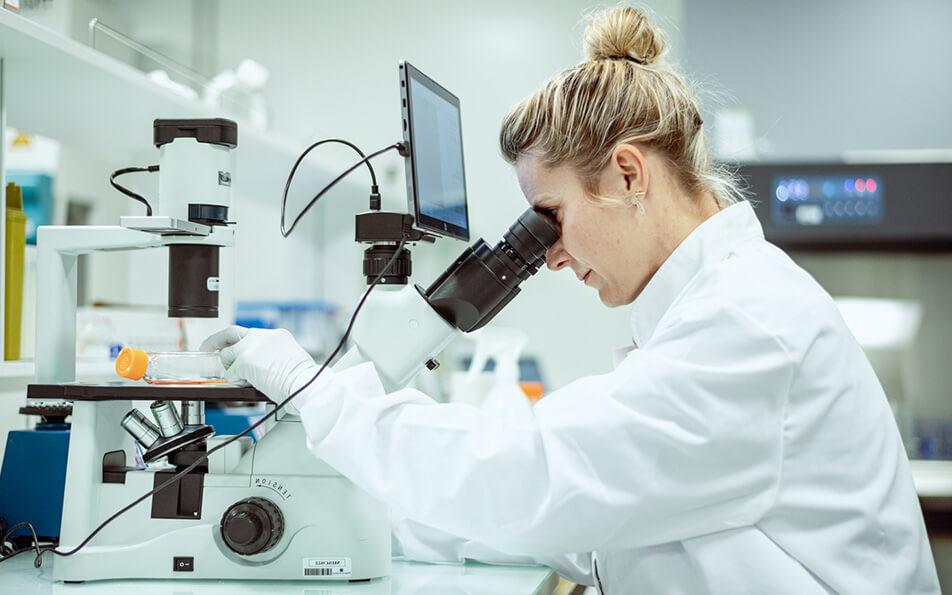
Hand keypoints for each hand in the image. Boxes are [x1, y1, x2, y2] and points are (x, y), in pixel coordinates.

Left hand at [200, 326, 320, 400]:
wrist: (307, 385)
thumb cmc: (303, 381)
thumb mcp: (288, 360)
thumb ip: (270, 357)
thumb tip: (256, 367)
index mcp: (277, 336)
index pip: (250, 334)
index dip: (237, 342)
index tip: (230, 346)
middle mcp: (264, 336)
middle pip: (232, 334)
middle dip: (215, 341)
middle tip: (206, 349)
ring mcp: (252, 347)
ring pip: (228, 355)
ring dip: (232, 370)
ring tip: (245, 380)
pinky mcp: (245, 361)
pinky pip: (230, 373)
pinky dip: (236, 381)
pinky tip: (249, 385)